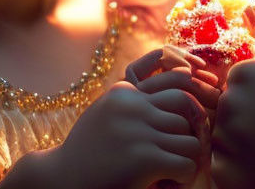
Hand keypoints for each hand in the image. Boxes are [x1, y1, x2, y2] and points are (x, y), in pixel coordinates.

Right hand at [30, 49, 212, 188]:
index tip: (171, 134)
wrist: (63, 180)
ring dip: (184, 160)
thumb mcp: (108, 114)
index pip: (175, 88)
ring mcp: (139, 131)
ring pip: (191, 141)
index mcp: (124, 91)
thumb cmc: (90, 151)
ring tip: (167, 171)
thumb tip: (186, 76)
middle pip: (187, 113)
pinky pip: (187, 165)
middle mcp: (132, 106)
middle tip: (175, 153)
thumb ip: (135, 101)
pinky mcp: (146, 159)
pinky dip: (182, 178)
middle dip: (186, 135)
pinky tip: (164, 184)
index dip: (181, 114)